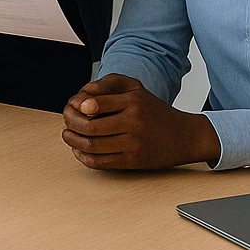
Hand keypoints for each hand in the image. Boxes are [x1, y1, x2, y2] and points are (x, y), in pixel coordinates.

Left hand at [60, 73, 219, 169]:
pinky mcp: (133, 161)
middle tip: (66, 123)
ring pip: (93, 146)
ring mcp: (133, 143)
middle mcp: (133, 122)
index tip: (72, 107)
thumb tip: (81, 101)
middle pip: (90, 127)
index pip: (95, 104)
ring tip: (68, 136)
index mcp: (133, 101)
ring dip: (73, 142)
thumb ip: (108, 86)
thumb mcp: (136, 89)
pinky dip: (84, 157)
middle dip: (71, 125)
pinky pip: (101, 162)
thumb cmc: (154, 111)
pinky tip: (79, 151)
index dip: (76, 107)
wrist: (183, 136)